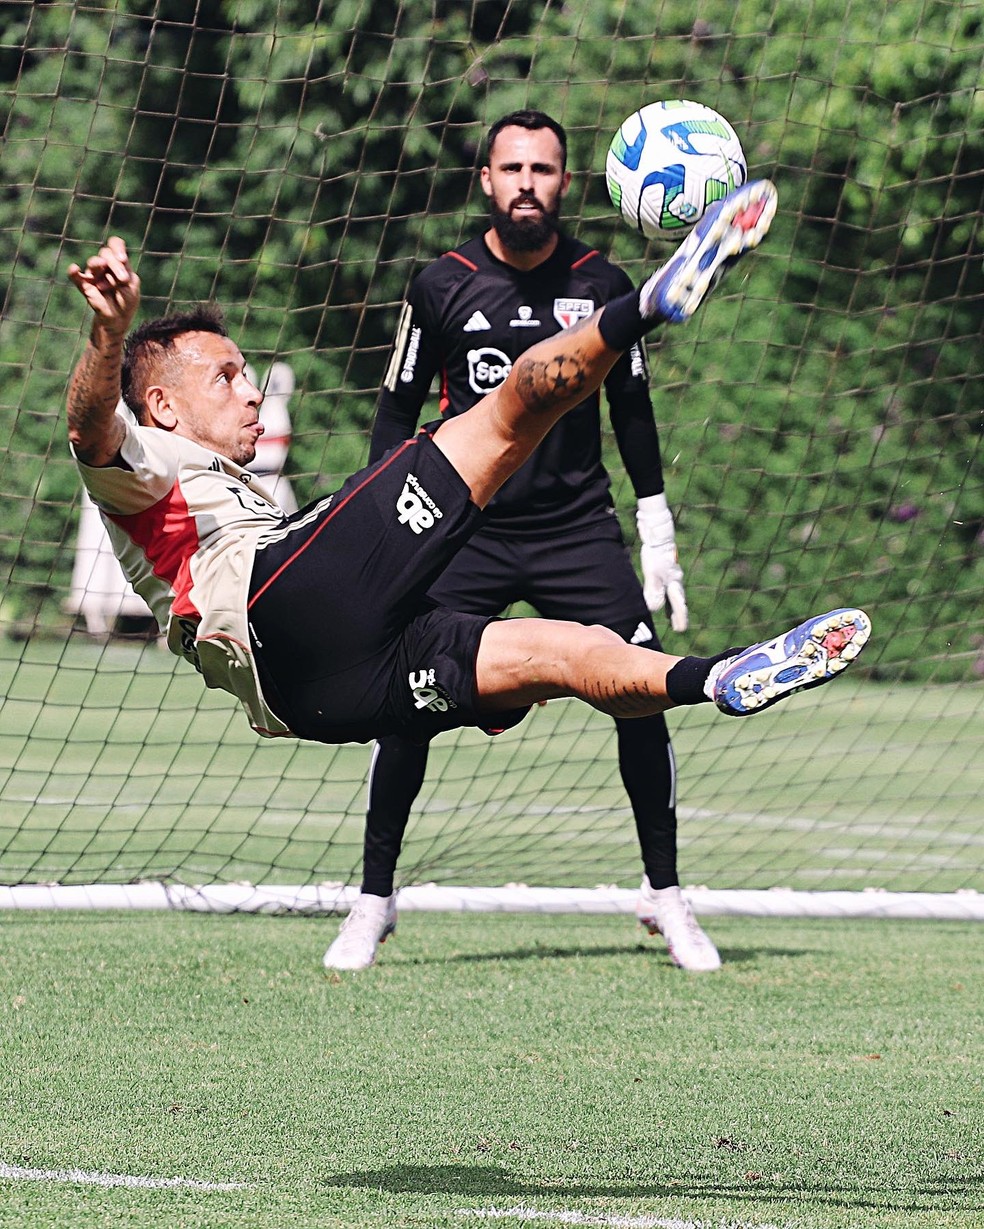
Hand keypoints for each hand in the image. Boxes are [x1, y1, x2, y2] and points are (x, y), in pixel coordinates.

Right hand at [67, 236, 139, 334]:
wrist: (118, 320)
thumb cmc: (126, 301)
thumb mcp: (132, 285)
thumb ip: (124, 271)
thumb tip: (109, 262)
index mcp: (118, 262)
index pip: (115, 244)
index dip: (117, 247)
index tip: (123, 259)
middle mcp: (104, 265)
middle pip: (105, 253)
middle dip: (115, 265)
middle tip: (122, 280)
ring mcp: (93, 274)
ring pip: (94, 262)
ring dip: (101, 268)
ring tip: (106, 283)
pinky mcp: (84, 285)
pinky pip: (76, 276)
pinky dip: (74, 272)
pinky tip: (74, 268)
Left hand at [636, 493, 688, 632]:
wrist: (658, 535)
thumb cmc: (656, 555)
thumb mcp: (652, 573)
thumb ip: (653, 590)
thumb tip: (653, 608)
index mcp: (674, 582)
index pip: (678, 604)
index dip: (679, 618)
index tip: (680, 630)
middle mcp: (676, 580)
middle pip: (678, 601)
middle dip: (679, 614)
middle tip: (679, 627)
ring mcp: (672, 575)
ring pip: (674, 594)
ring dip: (673, 606)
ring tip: (673, 617)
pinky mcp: (666, 570)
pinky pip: (668, 587)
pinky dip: (667, 596)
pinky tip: (662, 599)